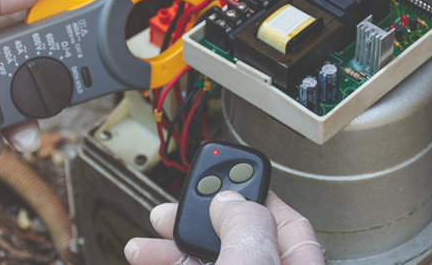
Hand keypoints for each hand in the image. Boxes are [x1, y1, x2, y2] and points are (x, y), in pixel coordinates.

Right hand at [125, 190, 324, 264]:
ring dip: (173, 247)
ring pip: (209, 261)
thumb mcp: (251, 264)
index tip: (225, 175)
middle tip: (174, 208)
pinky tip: (146, 259)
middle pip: (238, 239)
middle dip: (200, 219)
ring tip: (144, 242)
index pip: (286, 221)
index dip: (254, 193)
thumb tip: (229, 199)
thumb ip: (244, 225)